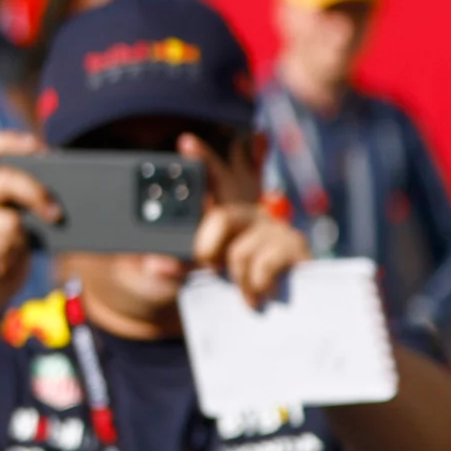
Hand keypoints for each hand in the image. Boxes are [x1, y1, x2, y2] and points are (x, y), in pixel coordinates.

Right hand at [0, 132, 49, 325]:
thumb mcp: (16, 235)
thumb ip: (26, 214)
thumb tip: (59, 204)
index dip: (9, 142)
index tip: (39, 147)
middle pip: (1, 179)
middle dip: (33, 192)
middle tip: (55, 213)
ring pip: (9, 220)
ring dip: (20, 241)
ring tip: (11, 255)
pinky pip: (2, 246)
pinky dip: (9, 258)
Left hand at [181, 132, 306, 306]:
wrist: (277, 309)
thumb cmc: (236, 283)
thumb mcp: (203, 273)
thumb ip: (178, 265)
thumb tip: (155, 265)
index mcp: (227, 213)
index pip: (213, 179)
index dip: (202, 158)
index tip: (185, 141)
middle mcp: (252, 212)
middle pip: (221, 217)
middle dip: (206, 250)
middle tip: (208, 268)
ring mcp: (276, 227)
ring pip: (237, 253)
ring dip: (235, 280)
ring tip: (244, 289)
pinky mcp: (295, 246)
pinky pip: (262, 266)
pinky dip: (255, 285)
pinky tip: (262, 291)